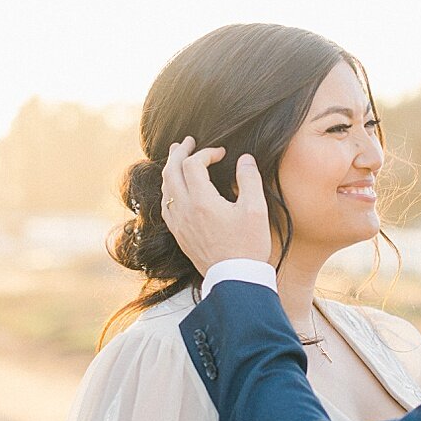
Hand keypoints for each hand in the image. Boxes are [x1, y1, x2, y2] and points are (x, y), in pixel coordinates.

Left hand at [160, 136, 272, 272]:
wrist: (234, 279)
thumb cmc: (248, 246)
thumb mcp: (256, 210)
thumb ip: (249, 179)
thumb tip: (244, 158)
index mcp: (202, 201)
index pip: (193, 164)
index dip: (206, 153)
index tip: (222, 153)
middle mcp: (184, 210)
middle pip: (171, 171)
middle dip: (179, 152)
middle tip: (188, 141)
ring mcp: (178, 223)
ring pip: (164, 188)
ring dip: (171, 168)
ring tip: (178, 157)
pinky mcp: (178, 234)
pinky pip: (165, 204)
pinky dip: (168, 188)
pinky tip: (175, 187)